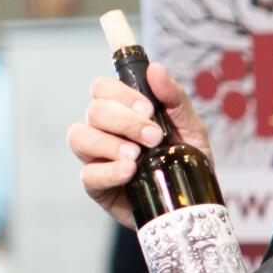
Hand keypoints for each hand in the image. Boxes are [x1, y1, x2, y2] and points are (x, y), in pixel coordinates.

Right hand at [66, 63, 212, 228]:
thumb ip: (175, 99)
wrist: (192, 203)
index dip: (122, 94)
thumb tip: (156, 70)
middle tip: (154, 137)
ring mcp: (98, 158)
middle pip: (94, 110)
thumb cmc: (187, 162)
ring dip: (110, 143)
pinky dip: (109, 170)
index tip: (149, 109)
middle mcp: (105, 131)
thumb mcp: (191, 128)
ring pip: (80, 137)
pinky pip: (88, 174)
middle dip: (125, 121)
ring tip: (137, 156)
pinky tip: (129, 172)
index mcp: (123, 112)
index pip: (103, 88)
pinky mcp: (98, 186)